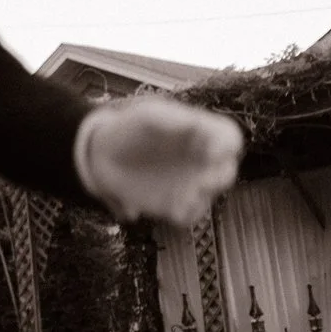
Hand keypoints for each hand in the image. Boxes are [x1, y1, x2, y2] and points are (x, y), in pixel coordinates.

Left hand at [81, 96, 244, 226]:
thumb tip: (196, 126)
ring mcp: (188, 183)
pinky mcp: (173, 204)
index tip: (212, 153)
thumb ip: (174, 120)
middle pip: (226, 171)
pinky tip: (171, 210)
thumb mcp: (149, 115)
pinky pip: (189, 216)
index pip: (229, 138)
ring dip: (202, 200)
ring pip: (210, 197)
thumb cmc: (128, 127)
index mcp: (200, 133)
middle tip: (202, 182)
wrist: (100, 152)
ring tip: (182, 200)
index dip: (227, 146)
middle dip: (219, 178)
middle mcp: (200, 160)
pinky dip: (185, 215)